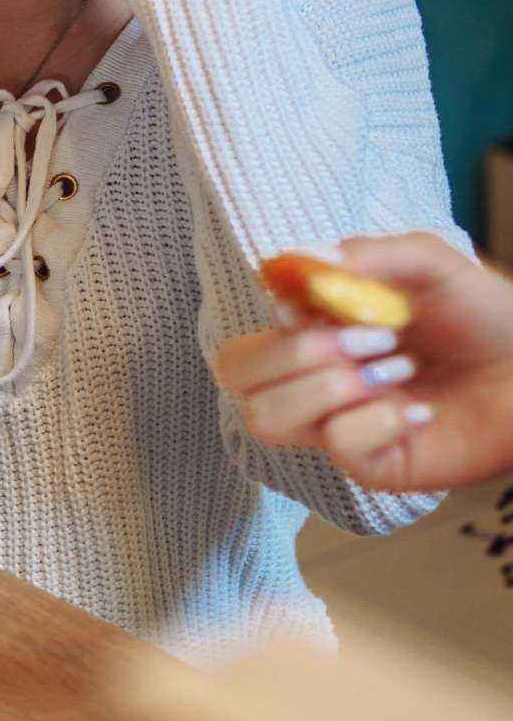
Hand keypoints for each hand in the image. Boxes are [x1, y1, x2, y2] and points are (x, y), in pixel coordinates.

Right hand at [214, 234, 512, 491]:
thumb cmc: (485, 316)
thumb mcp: (427, 263)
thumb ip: (365, 255)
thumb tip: (295, 262)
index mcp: (316, 328)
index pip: (250, 323)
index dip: (287, 309)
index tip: (342, 297)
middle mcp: (314, 378)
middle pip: (235, 374)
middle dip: (294, 351)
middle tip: (371, 339)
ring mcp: (336, 424)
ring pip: (266, 417)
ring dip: (327, 386)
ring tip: (395, 371)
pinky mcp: (370, 464)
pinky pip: (338, 446)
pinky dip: (379, 420)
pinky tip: (420, 410)